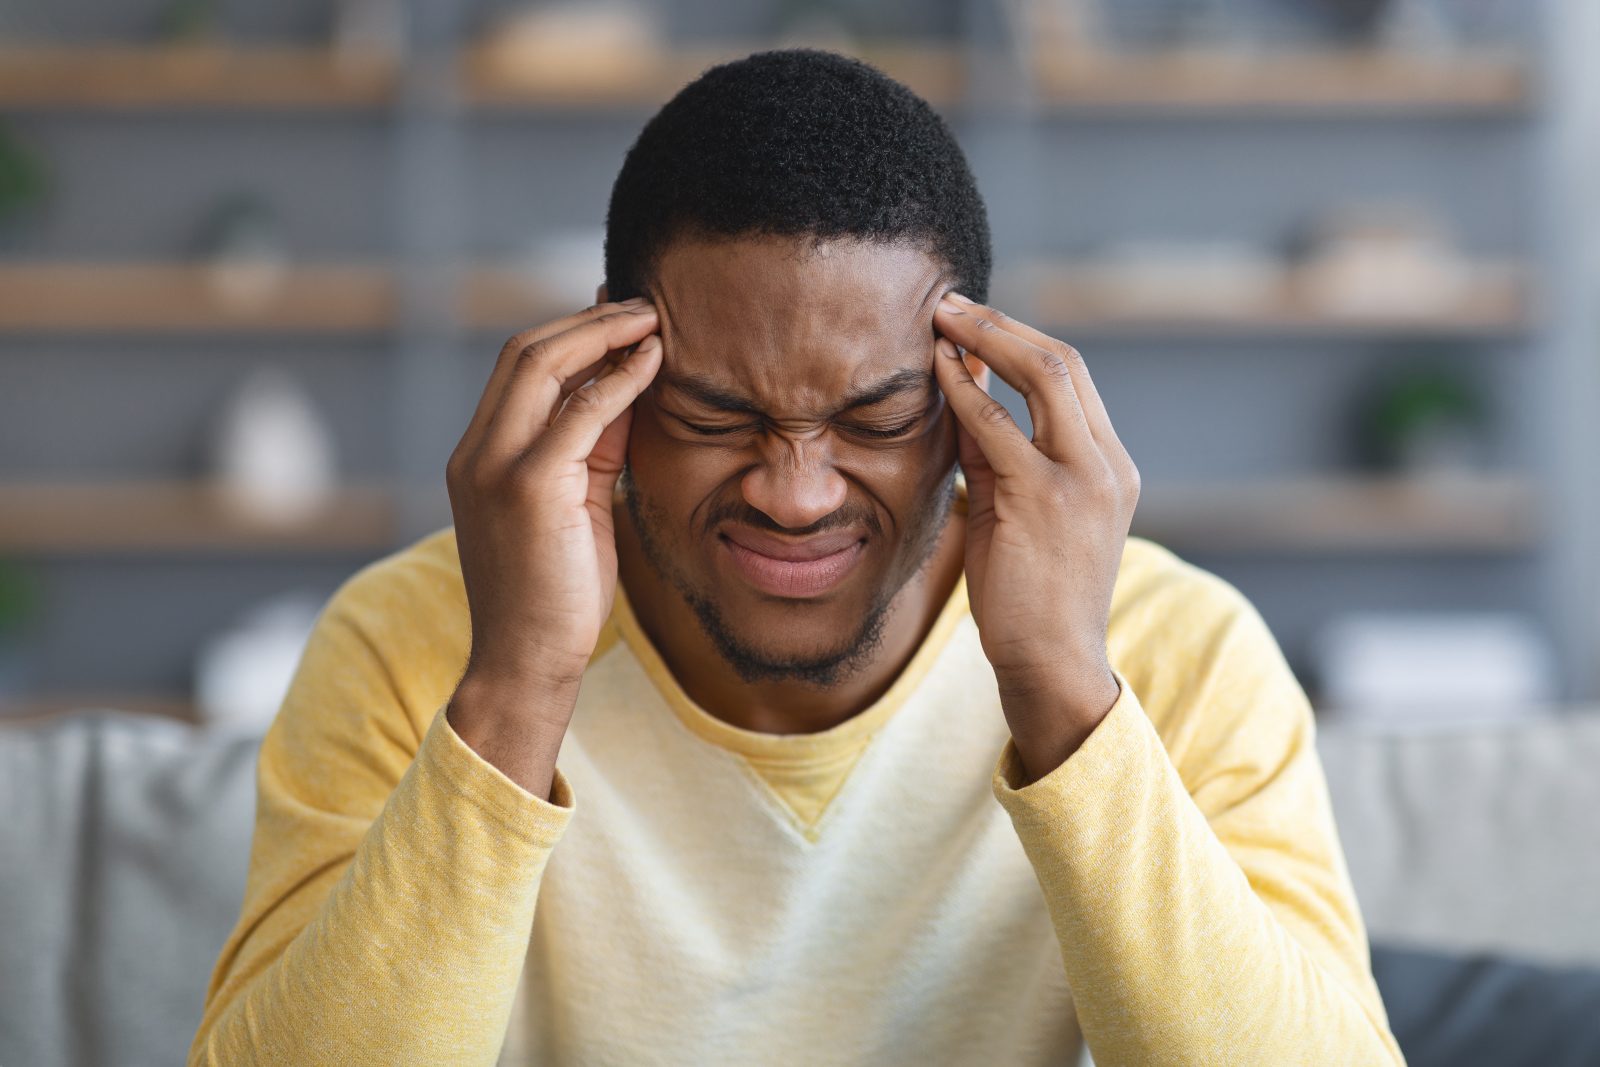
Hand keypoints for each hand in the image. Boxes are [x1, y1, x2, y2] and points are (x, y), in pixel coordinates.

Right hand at [446, 297, 661, 716]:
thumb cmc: (558, 594)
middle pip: (525, 352)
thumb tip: (630, 386)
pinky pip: (579, 411)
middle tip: (645, 305)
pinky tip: (653, 362)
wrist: (527, 663)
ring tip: (654, 320)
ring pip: (542, 365)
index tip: (620, 315)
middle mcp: (476, 453)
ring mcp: (494, 467)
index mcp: (478, 456)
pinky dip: (618, 379)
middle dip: (588, 320)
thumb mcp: (579, 504)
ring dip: (603, 335)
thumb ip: (597, 446)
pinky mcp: (528, 486)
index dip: (572, 333)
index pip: (518, 368)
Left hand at [931, 292, 1138, 780]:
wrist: (1052, 663)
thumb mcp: (1018, 511)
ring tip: (939, 320)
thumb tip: (959, 394)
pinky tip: (936, 372)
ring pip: (1045, 377)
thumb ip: (997, 456)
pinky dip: (966, 393)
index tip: (974, 322)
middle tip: (950, 303)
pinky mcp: (1046, 500)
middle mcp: (1108, 464)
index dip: (1020, 340)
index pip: (1074, 378)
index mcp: (1111, 466)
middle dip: (1003, 324)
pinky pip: (1001, 428)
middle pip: (1065, 362)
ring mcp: (1084, 480)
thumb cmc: (1030, 595)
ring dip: (985, 340)